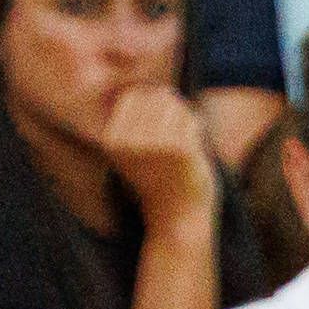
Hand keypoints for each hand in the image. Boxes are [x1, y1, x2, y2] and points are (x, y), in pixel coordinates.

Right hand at [100, 86, 221, 227]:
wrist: (177, 218)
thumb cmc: (160, 177)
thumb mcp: (138, 146)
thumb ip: (142, 116)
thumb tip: (165, 89)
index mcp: (110, 137)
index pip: (135, 95)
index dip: (154, 106)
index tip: (160, 131)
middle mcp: (126, 139)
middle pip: (156, 96)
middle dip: (173, 111)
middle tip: (176, 138)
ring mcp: (151, 144)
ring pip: (175, 105)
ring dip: (185, 120)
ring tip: (182, 145)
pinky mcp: (177, 149)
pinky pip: (191, 120)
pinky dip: (198, 130)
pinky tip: (194, 150)